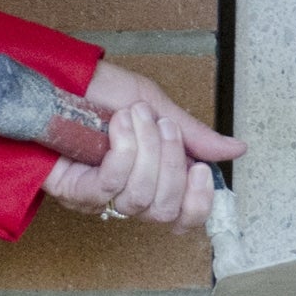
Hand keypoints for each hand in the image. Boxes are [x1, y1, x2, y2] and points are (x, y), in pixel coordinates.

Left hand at [42, 60, 241, 225]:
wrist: (59, 77)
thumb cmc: (100, 92)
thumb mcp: (157, 106)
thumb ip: (193, 135)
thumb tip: (236, 150)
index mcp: (154, 177)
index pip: (183, 218)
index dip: (198, 204)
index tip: (201, 169)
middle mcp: (129, 194)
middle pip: (165, 210)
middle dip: (170, 162)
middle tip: (160, 124)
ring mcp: (101, 197)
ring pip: (140, 199)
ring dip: (144, 150)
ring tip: (133, 117)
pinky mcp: (75, 190)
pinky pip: (112, 185)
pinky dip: (122, 151)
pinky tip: (116, 125)